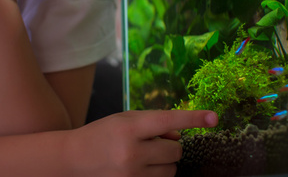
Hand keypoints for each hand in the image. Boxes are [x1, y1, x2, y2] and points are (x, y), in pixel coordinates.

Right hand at [66, 109, 217, 176]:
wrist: (73, 159)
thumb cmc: (103, 134)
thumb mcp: (126, 119)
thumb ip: (154, 123)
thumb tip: (180, 134)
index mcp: (130, 128)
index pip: (169, 120)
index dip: (194, 118)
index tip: (214, 117)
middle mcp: (132, 152)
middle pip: (176, 150)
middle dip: (170, 146)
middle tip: (153, 142)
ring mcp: (132, 175)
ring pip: (171, 169)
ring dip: (164, 162)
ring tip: (143, 155)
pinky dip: (157, 174)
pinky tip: (140, 167)